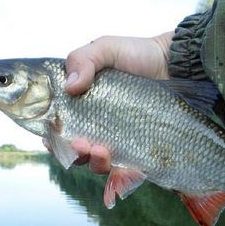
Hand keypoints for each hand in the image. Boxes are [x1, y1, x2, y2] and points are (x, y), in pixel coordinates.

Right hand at [62, 32, 173, 173]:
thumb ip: (83, 60)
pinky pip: (126, 171)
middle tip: (81, 144)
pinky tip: (127, 169)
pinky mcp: (137, 149)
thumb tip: (70, 87)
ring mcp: (117, 139)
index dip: (51, 137)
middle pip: (75, 151)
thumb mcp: (105, 48)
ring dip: (94, 163)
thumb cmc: (138, 54)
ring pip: (97, 164)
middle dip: (74, 153)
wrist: (173, 64)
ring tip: (101, 151)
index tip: (51, 137)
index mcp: (81, 104)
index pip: (58, 127)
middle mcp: (96, 125)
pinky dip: (122, 177)